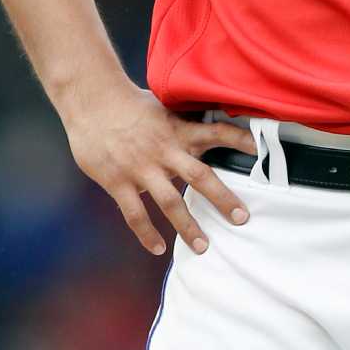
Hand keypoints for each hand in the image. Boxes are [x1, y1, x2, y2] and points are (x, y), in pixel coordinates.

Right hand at [57, 80, 255, 256]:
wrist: (91, 101)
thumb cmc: (128, 103)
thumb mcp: (163, 108)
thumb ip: (183, 125)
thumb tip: (205, 132)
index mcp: (178, 130)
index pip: (216, 132)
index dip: (238, 140)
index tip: (259, 149)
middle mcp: (164, 150)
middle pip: (200, 177)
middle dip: (222, 199)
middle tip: (241, 218)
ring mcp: (141, 168)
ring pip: (170, 202)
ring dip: (187, 226)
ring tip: (202, 247)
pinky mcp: (118, 181)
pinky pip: (135, 214)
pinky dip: (147, 233)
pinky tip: (159, 248)